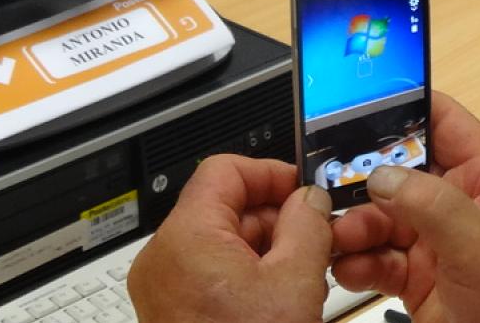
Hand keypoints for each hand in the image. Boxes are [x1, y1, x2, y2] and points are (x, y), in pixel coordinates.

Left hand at [128, 155, 335, 322]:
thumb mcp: (295, 282)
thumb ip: (307, 226)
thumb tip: (309, 198)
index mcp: (187, 237)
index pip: (226, 170)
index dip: (271, 174)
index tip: (304, 190)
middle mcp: (164, 258)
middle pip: (223, 207)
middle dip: (274, 218)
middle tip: (317, 236)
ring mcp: (162, 287)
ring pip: (220, 243)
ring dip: (264, 249)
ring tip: (303, 275)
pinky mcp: (170, 311)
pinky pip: (209, 273)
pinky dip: (245, 275)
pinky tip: (278, 299)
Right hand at [330, 93, 479, 322]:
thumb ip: (432, 204)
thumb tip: (384, 174)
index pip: (445, 124)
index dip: (407, 105)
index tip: (362, 100)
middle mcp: (457, 206)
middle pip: (398, 172)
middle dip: (361, 178)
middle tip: (327, 182)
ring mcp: (434, 243)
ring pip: (379, 217)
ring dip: (352, 225)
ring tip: (335, 237)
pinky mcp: (415, 279)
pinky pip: (374, 258)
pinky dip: (355, 261)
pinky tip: (347, 266)